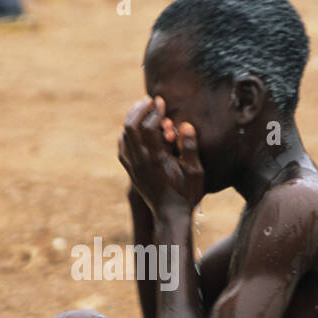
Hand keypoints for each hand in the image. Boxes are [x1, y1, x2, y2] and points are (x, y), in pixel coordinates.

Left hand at [118, 97, 203, 215]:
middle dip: (139, 110)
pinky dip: (125, 136)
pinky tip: (130, 130)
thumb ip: (189, 147)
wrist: (171, 217)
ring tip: (141, 109)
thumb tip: (185, 125)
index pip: (149, 127)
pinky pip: (122, 149)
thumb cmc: (187, 194)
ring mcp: (134, 167)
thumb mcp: (195, 171)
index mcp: (156, 159)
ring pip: (124, 136)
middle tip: (148, 100)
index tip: (160, 101)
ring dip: (132, 120)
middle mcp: (141, 161)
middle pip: (131, 127)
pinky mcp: (132, 172)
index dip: (154, 111)